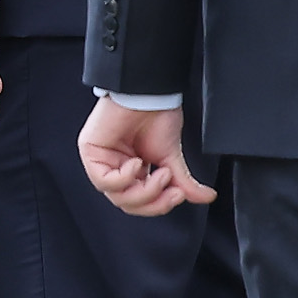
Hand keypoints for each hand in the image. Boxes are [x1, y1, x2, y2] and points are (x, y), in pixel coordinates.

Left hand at [78, 99, 217, 216]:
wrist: (147, 92)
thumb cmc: (156, 115)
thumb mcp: (172, 156)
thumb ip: (184, 182)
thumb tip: (206, 197)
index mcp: (132, 171)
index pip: (141, 204)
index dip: (160, 205)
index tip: (179, 194)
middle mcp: (115, 168)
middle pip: (129, 204)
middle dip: (154, 201)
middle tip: (173, 189)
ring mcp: (102, 161)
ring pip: (117, 197)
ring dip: (144, 191)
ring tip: (161, 173)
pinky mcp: (90, 152)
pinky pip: (103, 181)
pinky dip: (125, 178)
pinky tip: (137, 163)